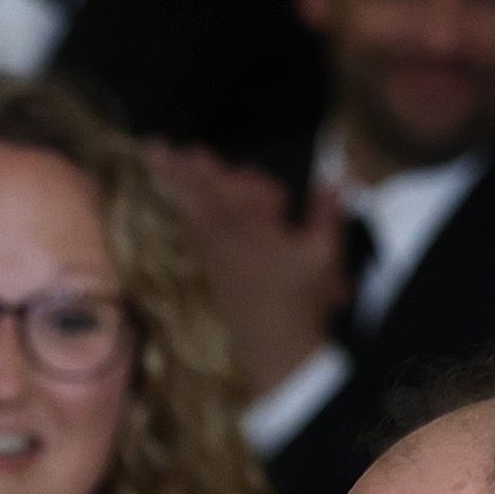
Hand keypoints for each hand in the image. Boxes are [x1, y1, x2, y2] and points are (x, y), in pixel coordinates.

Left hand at [152, 144, 344, 392]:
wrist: (276, 347)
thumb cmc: (302, 300)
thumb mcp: (324, 255)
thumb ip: (327, 212)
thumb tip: (338, 179)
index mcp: (254, 229)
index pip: (231, 190)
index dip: (218, 172)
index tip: (201, 157)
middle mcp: (227, 238)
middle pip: (201, 194)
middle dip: (182, 169)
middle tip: (156, 146)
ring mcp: (215, 253)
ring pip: (191, 209)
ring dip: (175, 182)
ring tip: (156, 155)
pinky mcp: (211, 268)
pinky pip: (193, 229)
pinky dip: (182, 208)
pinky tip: (172, 193)